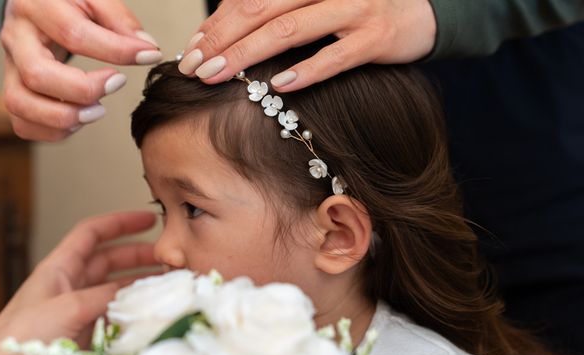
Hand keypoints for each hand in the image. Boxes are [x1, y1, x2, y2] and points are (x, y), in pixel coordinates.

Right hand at [0, 0, 162, 140]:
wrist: (34, 7)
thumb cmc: (66, 4)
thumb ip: (120, 20)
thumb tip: (147, 51)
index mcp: (35, 6)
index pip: (72, 33)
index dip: (115, 50)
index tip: (147, 56)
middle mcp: (15, 38)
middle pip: (37, 76)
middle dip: (83, 90)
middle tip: (116, 84)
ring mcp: (10, 68)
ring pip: (20, 104)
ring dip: (64, 117)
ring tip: (96, 111)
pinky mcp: (12, 90)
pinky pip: (22, 124)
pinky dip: (53, 131)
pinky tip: (79, 118)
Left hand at [0, 211, 158, 354]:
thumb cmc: (22, 337)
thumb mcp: (67, 307)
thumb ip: (105, 296)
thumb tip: (141, 292)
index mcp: (60, 268)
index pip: (92, 233)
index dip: (120, 223)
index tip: (149, 220)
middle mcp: (72, 286)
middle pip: (111, 261)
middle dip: (140, 257)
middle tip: (169, 260)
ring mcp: (79, 311)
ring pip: (116, 291)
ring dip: (140, 287)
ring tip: (168, 287)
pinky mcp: (85, 335)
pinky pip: (115, 319)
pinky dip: (134, 316)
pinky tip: (152, 316)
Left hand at [178, 0, 436, 90]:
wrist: (423, 8)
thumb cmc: (357, 8)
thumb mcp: (316, 0)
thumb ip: (278, 10)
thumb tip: (227, 33)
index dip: (216, 22)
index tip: (189, 49)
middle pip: (261, 8)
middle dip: (220, 39)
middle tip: (192, 67)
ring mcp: (353, 8)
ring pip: (290, 29)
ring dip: (248, 54)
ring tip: (217, 75)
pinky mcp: (375, 37)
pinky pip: (336, 56)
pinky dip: (306, 71)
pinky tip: (279, 86)